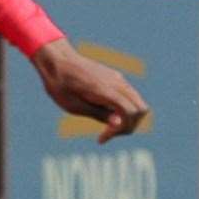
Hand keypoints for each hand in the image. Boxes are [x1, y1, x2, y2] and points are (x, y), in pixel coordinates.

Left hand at [31, 38, 148, 143]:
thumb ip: (98, 114)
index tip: (101, 138)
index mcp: (105, 90)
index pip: (130, 112)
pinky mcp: (116, 78)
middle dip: (128, 126)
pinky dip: (125, 110)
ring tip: (106, 127)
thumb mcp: (74, 106)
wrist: (57, 61)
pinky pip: (130, 97)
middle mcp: (116, 82)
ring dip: (128, 119)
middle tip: (106, 134)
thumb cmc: (60, 85)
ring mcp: (118, 79)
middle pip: (141, 109)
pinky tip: (106, 115)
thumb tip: (119, 124)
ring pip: (138, 103)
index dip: (121, 129)